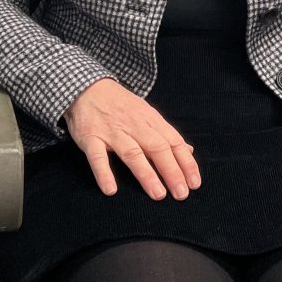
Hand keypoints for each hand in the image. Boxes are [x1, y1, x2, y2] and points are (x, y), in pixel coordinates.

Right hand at [64, 78, 200, 200]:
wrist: (87, 87)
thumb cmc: (121, 105)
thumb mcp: (147, 114)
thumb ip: (166, 134)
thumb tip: (188, 150)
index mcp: (151, 120)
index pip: (173, 142)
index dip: (185, 163)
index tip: (194, 183)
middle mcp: (134, 125)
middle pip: (157, 148)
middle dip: (171, 171)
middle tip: (181, 193)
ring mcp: (112, 131)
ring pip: (132, 153)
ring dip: (146, 174)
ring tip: (158, 194)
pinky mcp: (90, 137)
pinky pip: (97, 156)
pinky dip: (104, 172)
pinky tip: (111, 189)